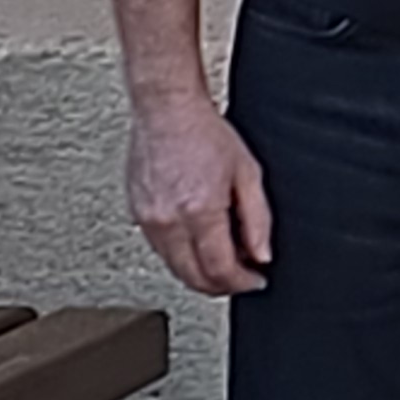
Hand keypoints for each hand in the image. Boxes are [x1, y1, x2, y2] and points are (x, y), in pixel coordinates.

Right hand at [127, 94, 272, 295]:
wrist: (167, 113)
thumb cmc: (206, 134)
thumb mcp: (248, 173)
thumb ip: (258, 219)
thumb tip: (262, 254)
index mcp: (199, 211)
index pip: (219, 269)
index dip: (242, 282)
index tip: (256, 280)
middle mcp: (168, 221)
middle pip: (192, 277)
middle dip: (220, 286)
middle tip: (241, 279)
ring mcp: (147, 220)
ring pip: (174, 267)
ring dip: (200, 273)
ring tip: (224, 261)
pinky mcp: (136, 215)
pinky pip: (160, 249)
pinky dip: (181, 256)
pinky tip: (198, 244)